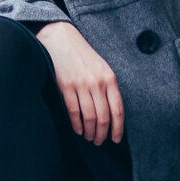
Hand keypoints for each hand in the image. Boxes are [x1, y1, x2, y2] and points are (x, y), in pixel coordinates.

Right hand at [36, 21, 123, 144]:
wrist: (62, 39)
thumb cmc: (82, 55)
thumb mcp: (101, 67)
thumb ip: (107, 87)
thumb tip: (112, 114)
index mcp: (109, 78)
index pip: (117, 110)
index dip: (118, 128)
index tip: (115, 139)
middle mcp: (97, 82)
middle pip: (104, 117)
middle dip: (102, 134)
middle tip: (99, 142)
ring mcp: (81, 84)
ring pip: (89, 117)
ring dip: (90, 132)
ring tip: (89, 137)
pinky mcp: (66, 86)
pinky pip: (74, 111)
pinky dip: (77, 124)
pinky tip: (78, 129)